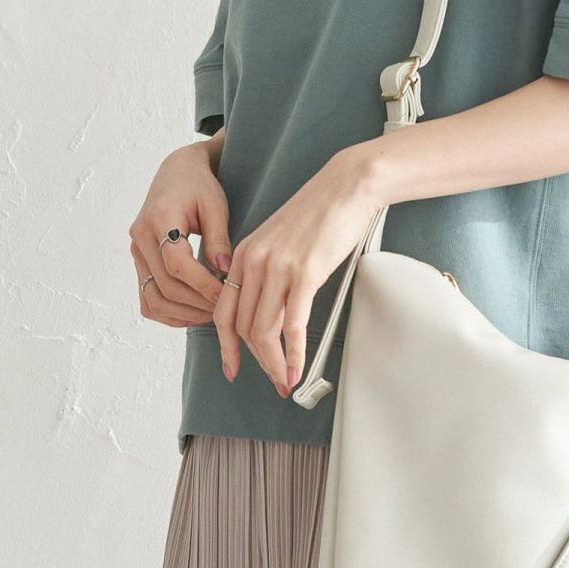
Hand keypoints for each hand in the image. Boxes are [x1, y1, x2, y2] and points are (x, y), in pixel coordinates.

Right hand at [130, 138, 230, 327]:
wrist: (176, 175)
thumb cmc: (200, 187)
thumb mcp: (216, 205)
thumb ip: (219, 238)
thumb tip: (226, 272)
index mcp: (160, 218)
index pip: (176, 263)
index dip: (203, 284)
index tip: (228, 294)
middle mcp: (140, 237)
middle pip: (165, 285)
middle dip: (198, 303)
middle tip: (226, 309)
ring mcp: (136, 252)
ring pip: (153, 298)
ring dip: (184, 313)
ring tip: (214, 314)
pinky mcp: (139, 263)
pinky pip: (148, 299)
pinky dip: (170, 313)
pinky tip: (195, 312)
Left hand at [214, 143, 380, 396]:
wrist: (345, 187)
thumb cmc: (320, 212)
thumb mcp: (282, 241)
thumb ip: (270, 272)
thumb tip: (275, 309)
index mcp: (244, 254)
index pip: (223, 310)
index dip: (225, 345)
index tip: (232, 366)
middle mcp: (254, 262)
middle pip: (242, 326)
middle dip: (254, 362)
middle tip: (271, 380)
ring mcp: (278, 268)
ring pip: (263, 331)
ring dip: (273, 363)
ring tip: (285, 381)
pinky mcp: (305, 273)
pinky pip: (293, 324)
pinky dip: (293, 352)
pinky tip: (297, 367)